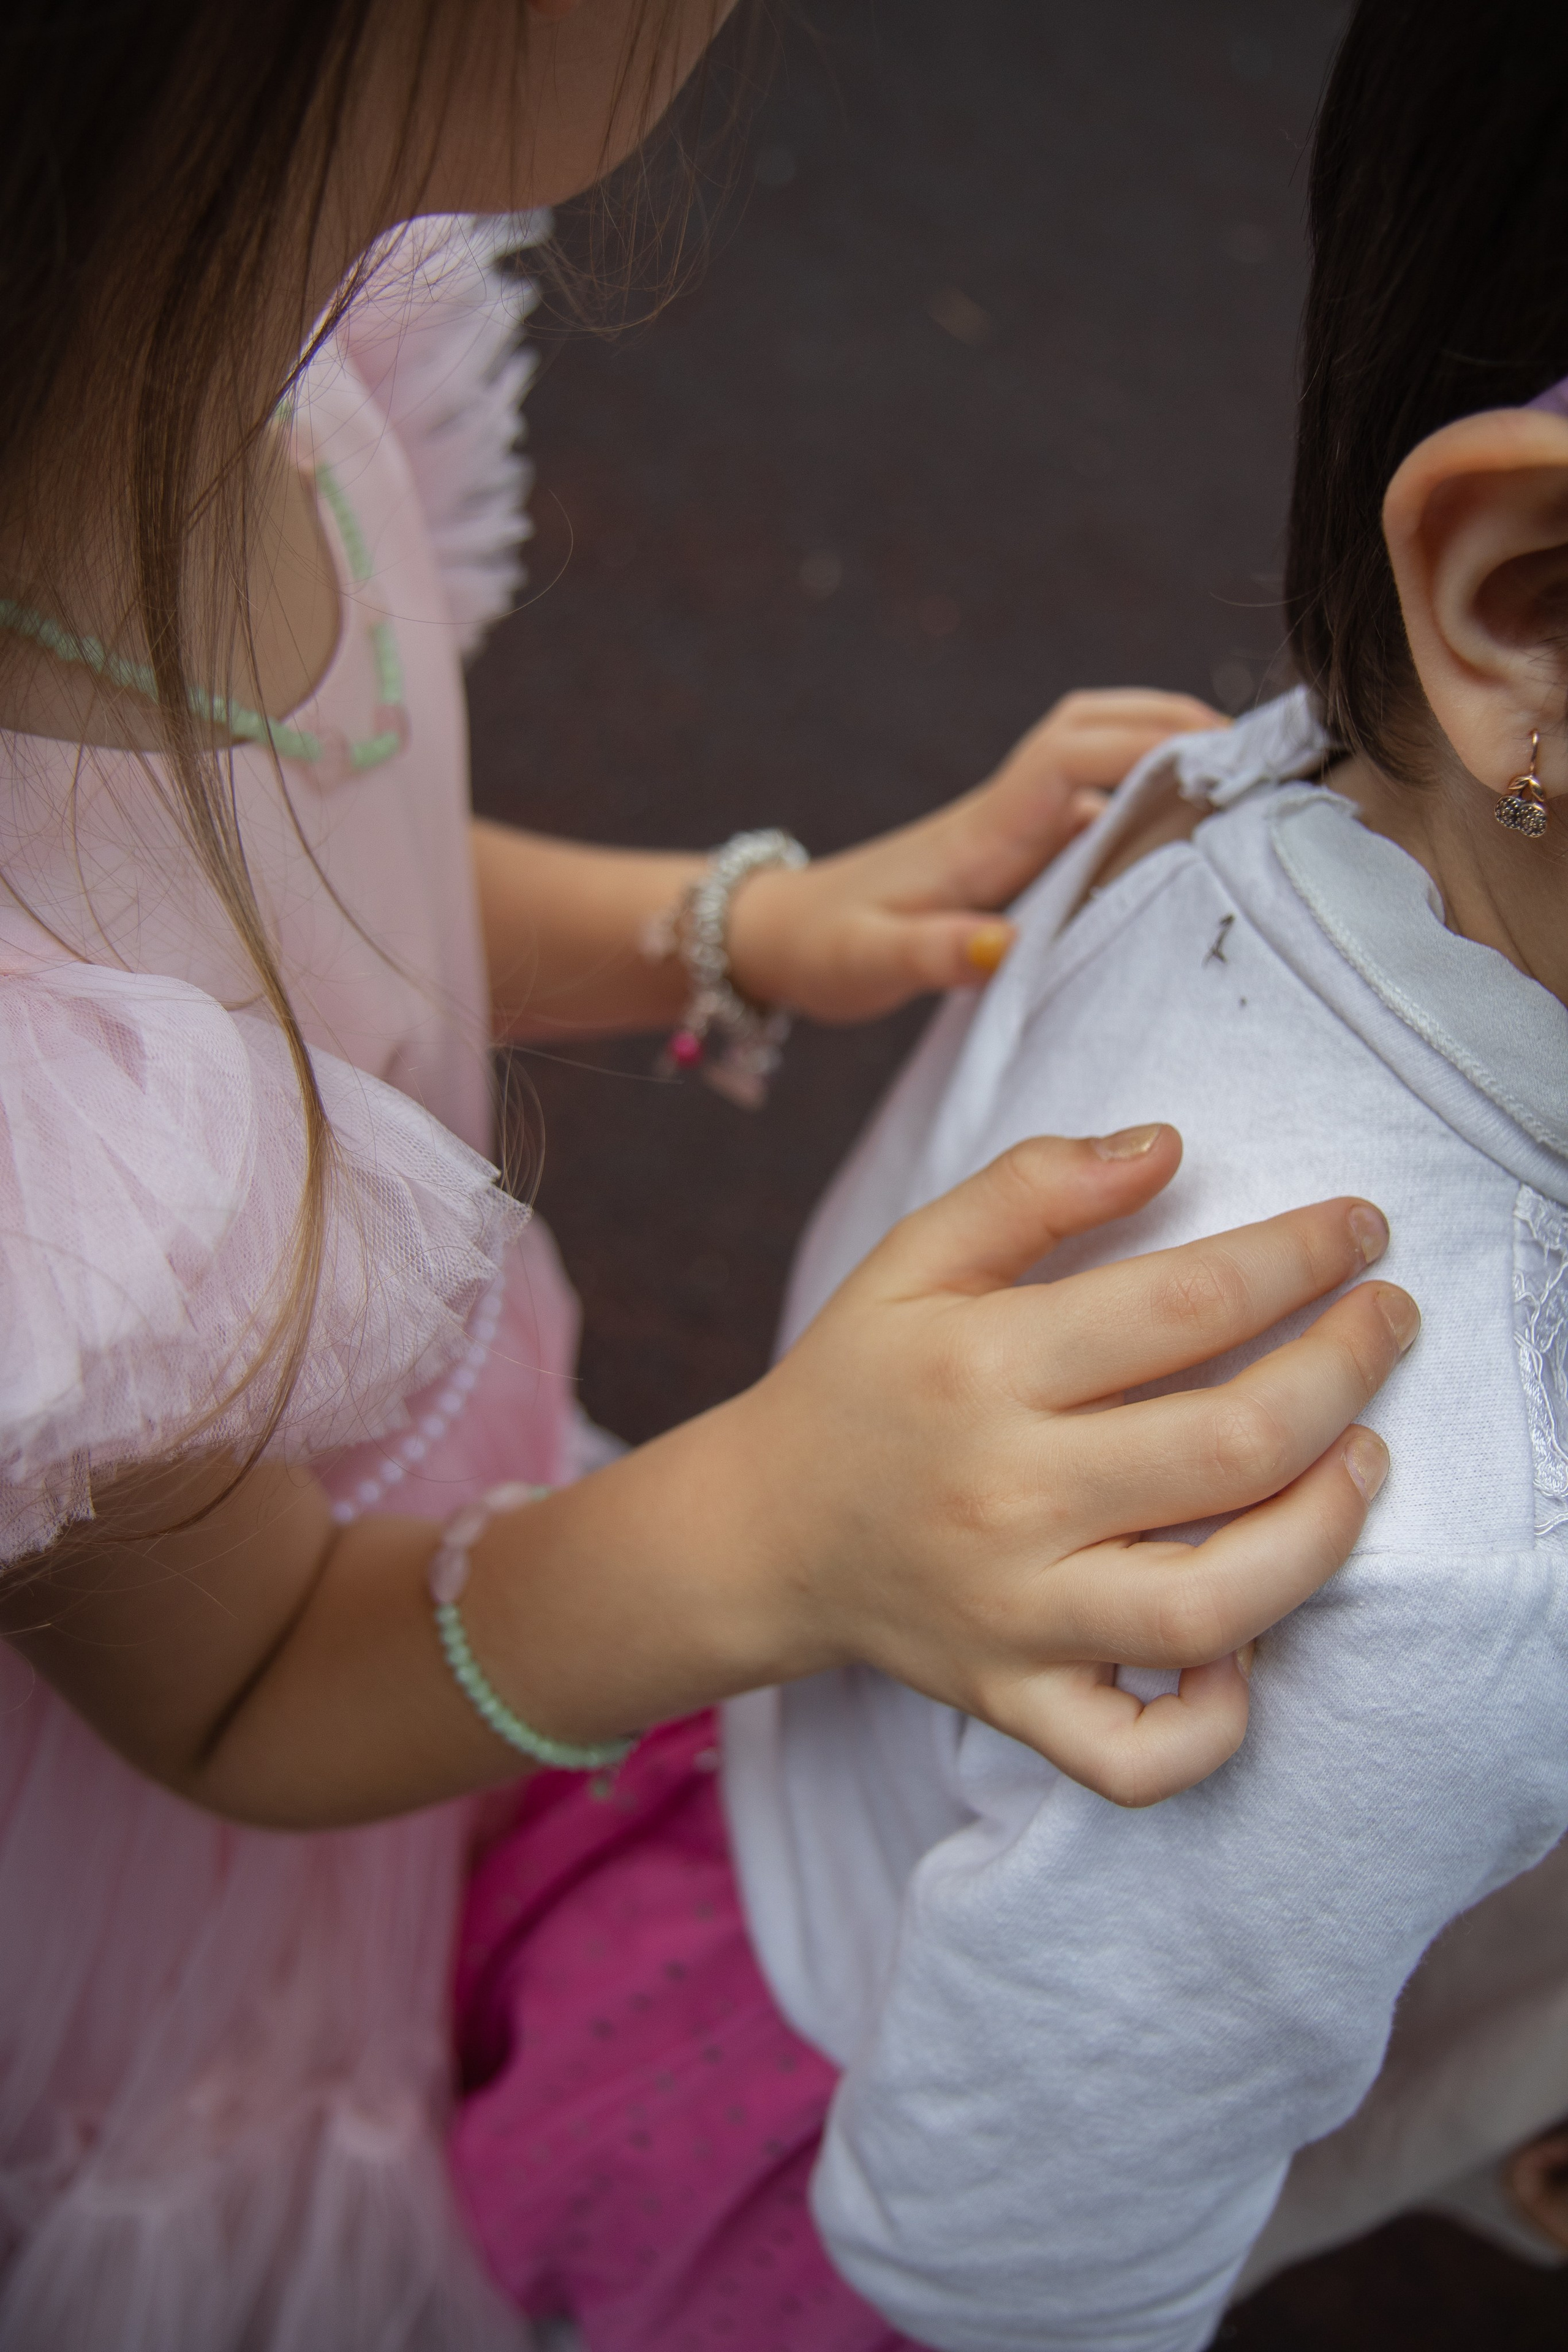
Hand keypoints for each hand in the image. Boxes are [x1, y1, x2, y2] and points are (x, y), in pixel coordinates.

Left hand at [727, 688, 1221, 1021]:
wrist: (779, 936)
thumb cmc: (824, 948)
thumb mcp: (868, 963)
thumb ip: (933, 953)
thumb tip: (1001, 943)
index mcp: (979, 832)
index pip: (1068, 755)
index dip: (1141, 744)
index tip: (1215, 761)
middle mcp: (1003, 814)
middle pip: (1092, 726)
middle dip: (1172, 722)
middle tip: (1258, 747)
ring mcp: (1010, 826)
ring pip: (1097, 758)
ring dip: (1164, 749)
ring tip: (1245, 776)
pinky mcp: (1014, 849)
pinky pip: (1090, 805)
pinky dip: (1142, 800)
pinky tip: (1187, 833)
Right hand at [732, 1125, 1413, 1806]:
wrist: (761, 1532)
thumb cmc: (861, 1381)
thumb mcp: (916, 1255)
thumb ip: (1035, 1185)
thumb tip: (1168, 1143)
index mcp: (982, 1366)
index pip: (1188, 1302)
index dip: (1302, 1256)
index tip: (1361, 1231)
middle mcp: (1005, 1496)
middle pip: (1233, 1445)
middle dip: (1347, 1369)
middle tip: (1388, 1323)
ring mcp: (1015, 1615)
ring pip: (1216, 1604)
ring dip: (1327, 1531)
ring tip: (1365, 1459)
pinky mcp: (1017, 1701)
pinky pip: (1139, 1755)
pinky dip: (1216, 1724)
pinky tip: (1251, 1646)